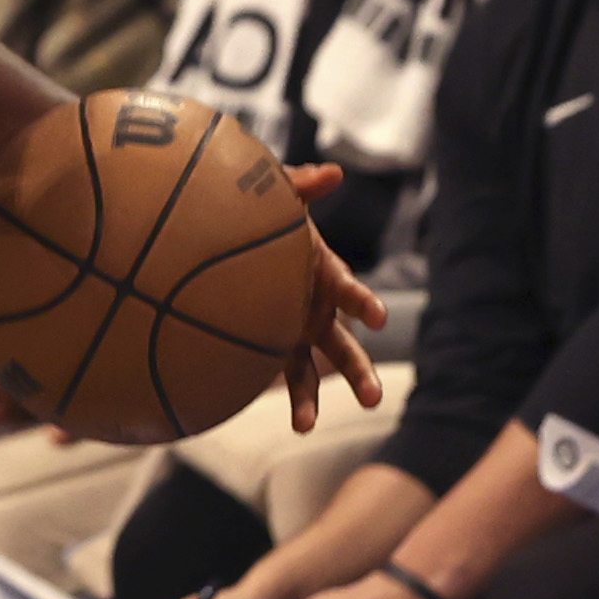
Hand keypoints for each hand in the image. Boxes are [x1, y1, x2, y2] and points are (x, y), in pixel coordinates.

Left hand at [278, 164, 389, 431]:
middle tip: (373, 400)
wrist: (223, 234)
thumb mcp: (276, 197)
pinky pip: (275, 373)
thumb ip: (300, 186)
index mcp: (321, 273)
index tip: (375, 318)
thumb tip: (333, 172)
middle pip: (342, 344)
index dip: (361, 302)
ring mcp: (293, 330)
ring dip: (311, 399)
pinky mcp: (269, 343)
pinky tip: (287, 421)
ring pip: (309, 370)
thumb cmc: (257, 213)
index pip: (347, 289)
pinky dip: (282, 394)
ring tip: (305, 426)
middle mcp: (314, 307)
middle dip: (358, 371)